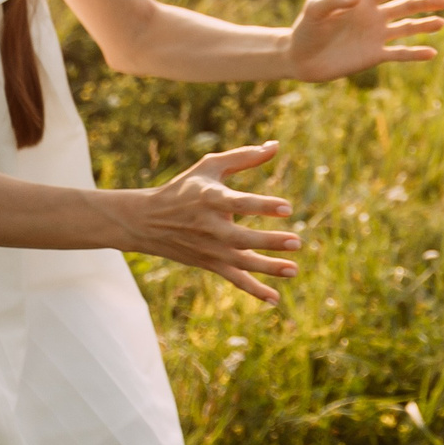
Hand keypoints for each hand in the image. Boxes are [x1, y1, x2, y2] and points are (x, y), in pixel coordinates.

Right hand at [120, 142, 300, 305]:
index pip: (240, 203)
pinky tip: (275, 298)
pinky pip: (234, 279)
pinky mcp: (210, 264)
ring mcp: (210, 249)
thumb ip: (244, 157)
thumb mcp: (210, 167)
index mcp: (211, 199)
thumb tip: (275, 146)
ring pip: (242, 262)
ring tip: (294, 269)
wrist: (146, 221)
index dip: (264, 206)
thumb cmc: (184, 188)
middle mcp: (211, 227)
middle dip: (269, 241)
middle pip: (243, 238)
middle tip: (297, 242)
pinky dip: (253, 290)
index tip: (287, 208)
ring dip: (268, 268)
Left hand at [286, 0, 443, 81]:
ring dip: (425, 26)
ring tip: (442, 23)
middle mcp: (374, 17)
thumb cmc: (306, 29)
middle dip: (426, 3)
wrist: (299, 57)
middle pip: (406, 7)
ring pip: (407, 29)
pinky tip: (431, 53)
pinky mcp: (374, 56)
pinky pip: (399, 54)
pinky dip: (415, 54)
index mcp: (364, 2)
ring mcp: (376, 37)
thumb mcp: (314, 8)